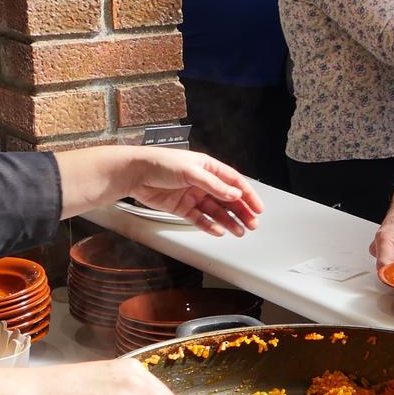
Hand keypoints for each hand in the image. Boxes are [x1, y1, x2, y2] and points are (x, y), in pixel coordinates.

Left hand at [127, 149, 263, 235]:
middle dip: (241, 211)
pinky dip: (209, 225)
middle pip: (227, 199)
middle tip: (251, 224)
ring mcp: (193, 195)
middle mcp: (203, 182)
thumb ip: (213, 185)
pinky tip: (218, 230)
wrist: (135, 173)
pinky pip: (200, 219)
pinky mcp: (182, 208)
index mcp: (208, 167)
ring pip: (216, 211)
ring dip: (228, 221)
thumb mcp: (191, 171)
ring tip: (239, 231)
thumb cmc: (160, 163)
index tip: (257, 207)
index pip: (234, 182)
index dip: (248, 195)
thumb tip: (233, 193)